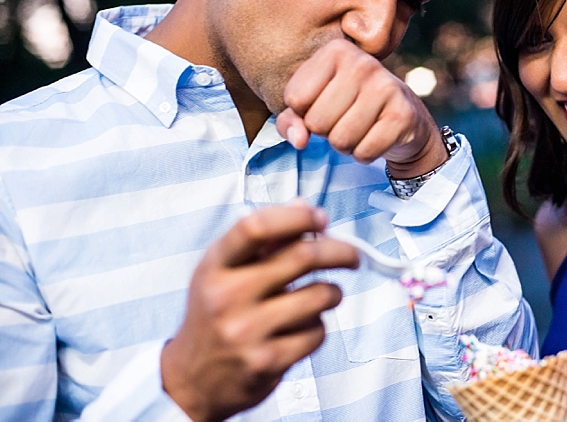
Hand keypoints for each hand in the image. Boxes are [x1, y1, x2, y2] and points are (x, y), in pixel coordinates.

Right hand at [160, 200, 358, 421]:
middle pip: (302, 256)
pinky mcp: (267, 361)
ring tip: (325, 295)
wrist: (192, 380)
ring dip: (333, 292)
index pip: (256, 227)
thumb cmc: (216, 315)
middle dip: (340, 251)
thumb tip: (304, 207)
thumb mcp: (226, 271)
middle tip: (352, 255)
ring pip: (319, 295)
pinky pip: (317, 332)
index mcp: (215, 266)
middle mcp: (227, 296)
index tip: (320, 217)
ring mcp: (246, 331)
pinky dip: (318, 326)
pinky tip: (303, 327)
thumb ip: (264, 239)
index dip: (297, 217)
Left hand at [276, 39, 446, 177]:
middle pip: (316, 122)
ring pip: (340, 140)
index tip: (323, 104)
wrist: (402, 118)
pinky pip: (364, 152)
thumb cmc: (347, 107)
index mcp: (336, 50)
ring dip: (344, 145)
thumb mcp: (312, 104)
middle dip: (325, 132)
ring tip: (359, 129)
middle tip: (344, 119)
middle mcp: (363, 63)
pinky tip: (375, 138)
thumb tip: (299, 140)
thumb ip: (290, 120)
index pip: (295, 98)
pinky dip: (364, 154)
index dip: (303, 112)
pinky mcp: (402, 115)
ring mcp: (386, 87)